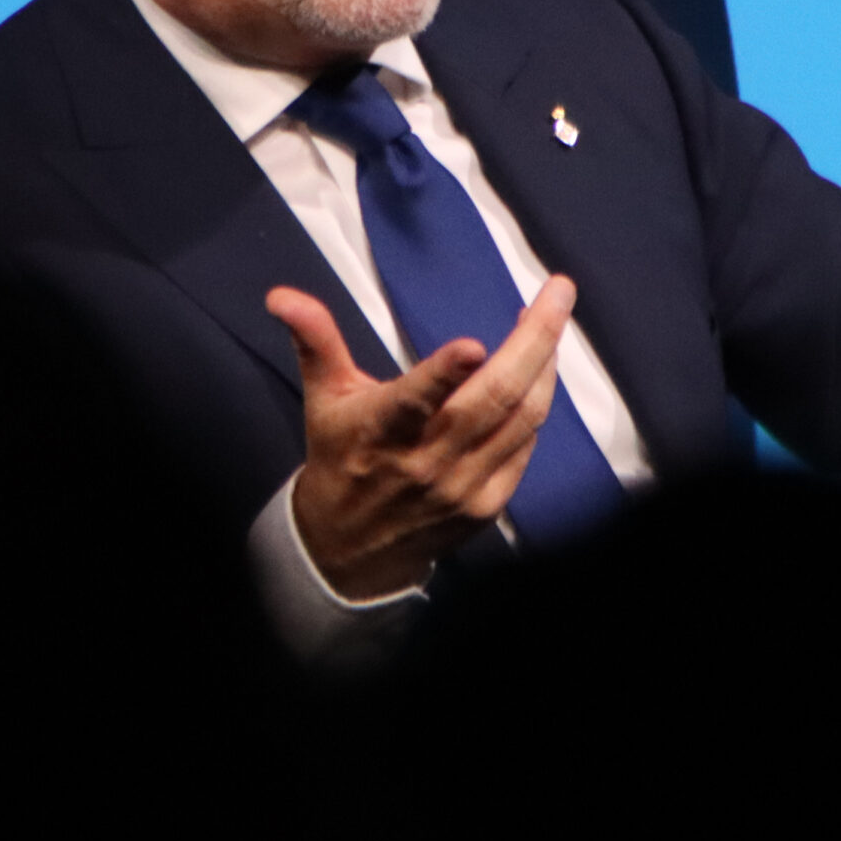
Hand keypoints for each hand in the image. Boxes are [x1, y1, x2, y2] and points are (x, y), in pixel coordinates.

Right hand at [266, 276, 575, 600]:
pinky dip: (536, 406)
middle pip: (493, 399)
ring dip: (544, 366)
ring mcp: (463, 487)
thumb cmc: (341, 457)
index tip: (471, 344)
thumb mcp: (324, 397)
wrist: (352, 547)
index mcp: (382, 431)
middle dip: (533, 341)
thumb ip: (315, 341)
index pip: (414, 402)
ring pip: (522, 419)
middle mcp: (427, 462)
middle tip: (558, 293)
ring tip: (552, 322)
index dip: (443, 374)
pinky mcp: (488, 505)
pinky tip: (538, 374)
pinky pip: (526, 447)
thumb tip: (282, 297)